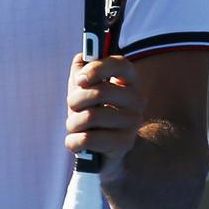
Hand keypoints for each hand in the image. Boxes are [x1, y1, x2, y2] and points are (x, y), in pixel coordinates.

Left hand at [65, 53, 147, 174]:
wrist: (107, 150)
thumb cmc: (93, 112)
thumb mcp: (84, 88)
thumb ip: (81, 69)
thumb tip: (82, 58)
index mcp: (128, 79)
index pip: (120, 64)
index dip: (97, 69)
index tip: (79, 80)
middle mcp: (137, 99)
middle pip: (99, 92)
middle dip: (75, 100)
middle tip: (72, 107)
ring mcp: (133, 122)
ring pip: (90, 117)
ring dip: (72, 123)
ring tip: (75, 127)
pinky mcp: (124, 144)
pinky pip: (88, 139)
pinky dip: (73, 142)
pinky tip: (77, 142)